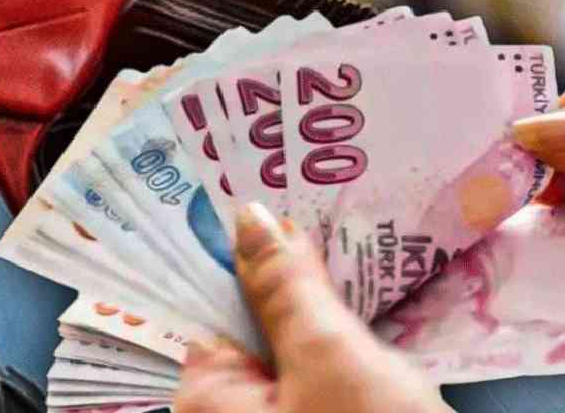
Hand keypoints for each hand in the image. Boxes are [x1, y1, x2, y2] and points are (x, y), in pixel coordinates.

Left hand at [175, 203, 450, 412]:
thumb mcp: (334, 362)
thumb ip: (287, 288)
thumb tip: (249, 218)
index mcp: (206, 397)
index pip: (201, 295)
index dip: (224, 238)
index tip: (243, 175)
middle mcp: (230, 412)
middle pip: (246, 313)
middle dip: (275, 258)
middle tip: (301, 182)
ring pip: (290, 338)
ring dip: (315, 290)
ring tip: (337, 218)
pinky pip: (319, 366)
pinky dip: (340, 329)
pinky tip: (364, 284)